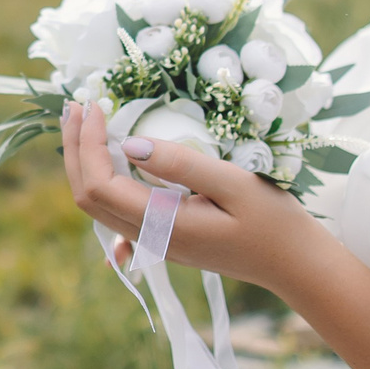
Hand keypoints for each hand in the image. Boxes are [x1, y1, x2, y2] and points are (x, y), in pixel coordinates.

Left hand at [56, 99, 333, 295]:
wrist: (293, 263)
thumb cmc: (273, 219)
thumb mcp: (233, 183)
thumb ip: (181, 164)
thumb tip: (130, 144)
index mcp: (163, 224)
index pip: (100, 184)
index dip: (89, 143)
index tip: (97, 105)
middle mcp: (151, 238)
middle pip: (87, 197)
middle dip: (75, 149)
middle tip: (76, 105)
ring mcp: (155, 242)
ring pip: (98, 206)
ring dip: (85, 162)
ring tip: (85, 123)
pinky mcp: (164, 238)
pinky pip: (117, 215)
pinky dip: (102, 183)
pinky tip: (105, 161)